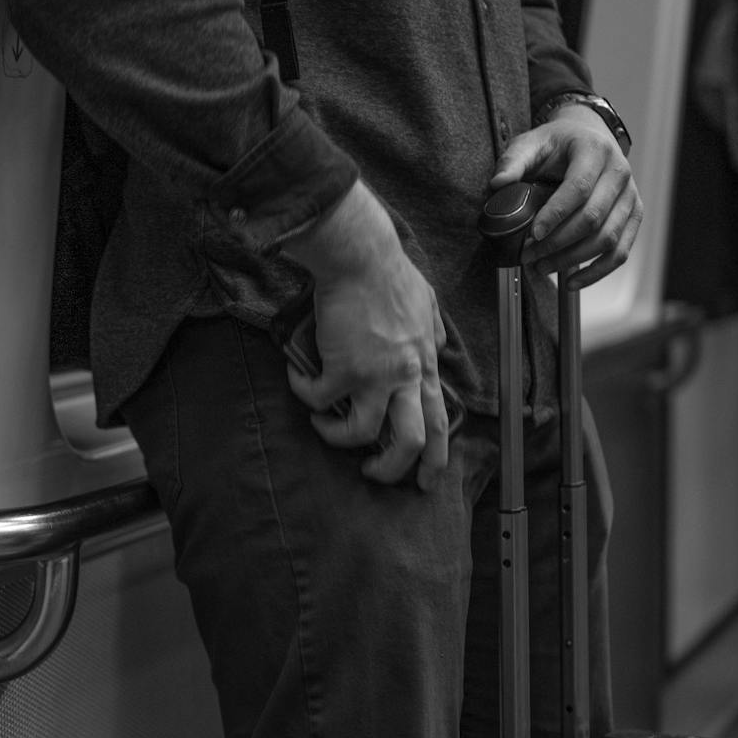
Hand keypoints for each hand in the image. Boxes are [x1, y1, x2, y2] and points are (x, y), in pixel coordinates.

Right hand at [281, 182, 450, 489]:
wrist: (360, 258)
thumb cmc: (390, 273)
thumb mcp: (427, 303)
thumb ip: (433, 330)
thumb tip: (438, 344)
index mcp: (424, 364)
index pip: (440, 422)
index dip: (434, 458)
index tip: (424, 479)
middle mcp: (405, 376)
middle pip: (409, 441)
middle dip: (391, 468)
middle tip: (372, 473)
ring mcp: (374, 375)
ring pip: (360, 432)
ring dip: (336, 437)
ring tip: (321, 425)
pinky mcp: (341, 368)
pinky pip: (317, 399)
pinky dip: (303, 393)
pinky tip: (297, 378)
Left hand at [490, 103, 643, 288]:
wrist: (589, 137)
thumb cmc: (559, 143)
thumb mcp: (532, 142)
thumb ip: (514, 160)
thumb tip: (498, 184)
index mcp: (595, 151)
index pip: (580, 187)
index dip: (556, 214)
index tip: (533, 233)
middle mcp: (620, 173)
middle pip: (593, 218)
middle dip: (558, 243)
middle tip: (529, 255)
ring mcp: (630, 196)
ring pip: (607, 238)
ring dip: (573, 259)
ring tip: (542, 267)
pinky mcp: (633, 216)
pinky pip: (620, 251)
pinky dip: (597, 272)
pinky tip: (572, 283)